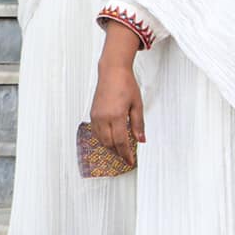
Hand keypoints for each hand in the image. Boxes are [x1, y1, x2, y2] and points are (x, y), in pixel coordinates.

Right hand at [89, 28, 144, 162]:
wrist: (112, 72)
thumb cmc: (126, 85)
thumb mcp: (138, 105)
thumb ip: (139, 124)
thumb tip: (141, 140)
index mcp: (117, 116)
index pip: (121, 141)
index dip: (126, 154)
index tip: (130, 161)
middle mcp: (104, 118)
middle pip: (110, 143)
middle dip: (118, 153)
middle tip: (126, 158)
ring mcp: (96, 116)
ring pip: (101, 139)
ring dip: (110, 147)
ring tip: (119, 151)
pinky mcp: (92, 114)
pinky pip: (96, 132)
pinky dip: (103, 139)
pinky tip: (110, 140)